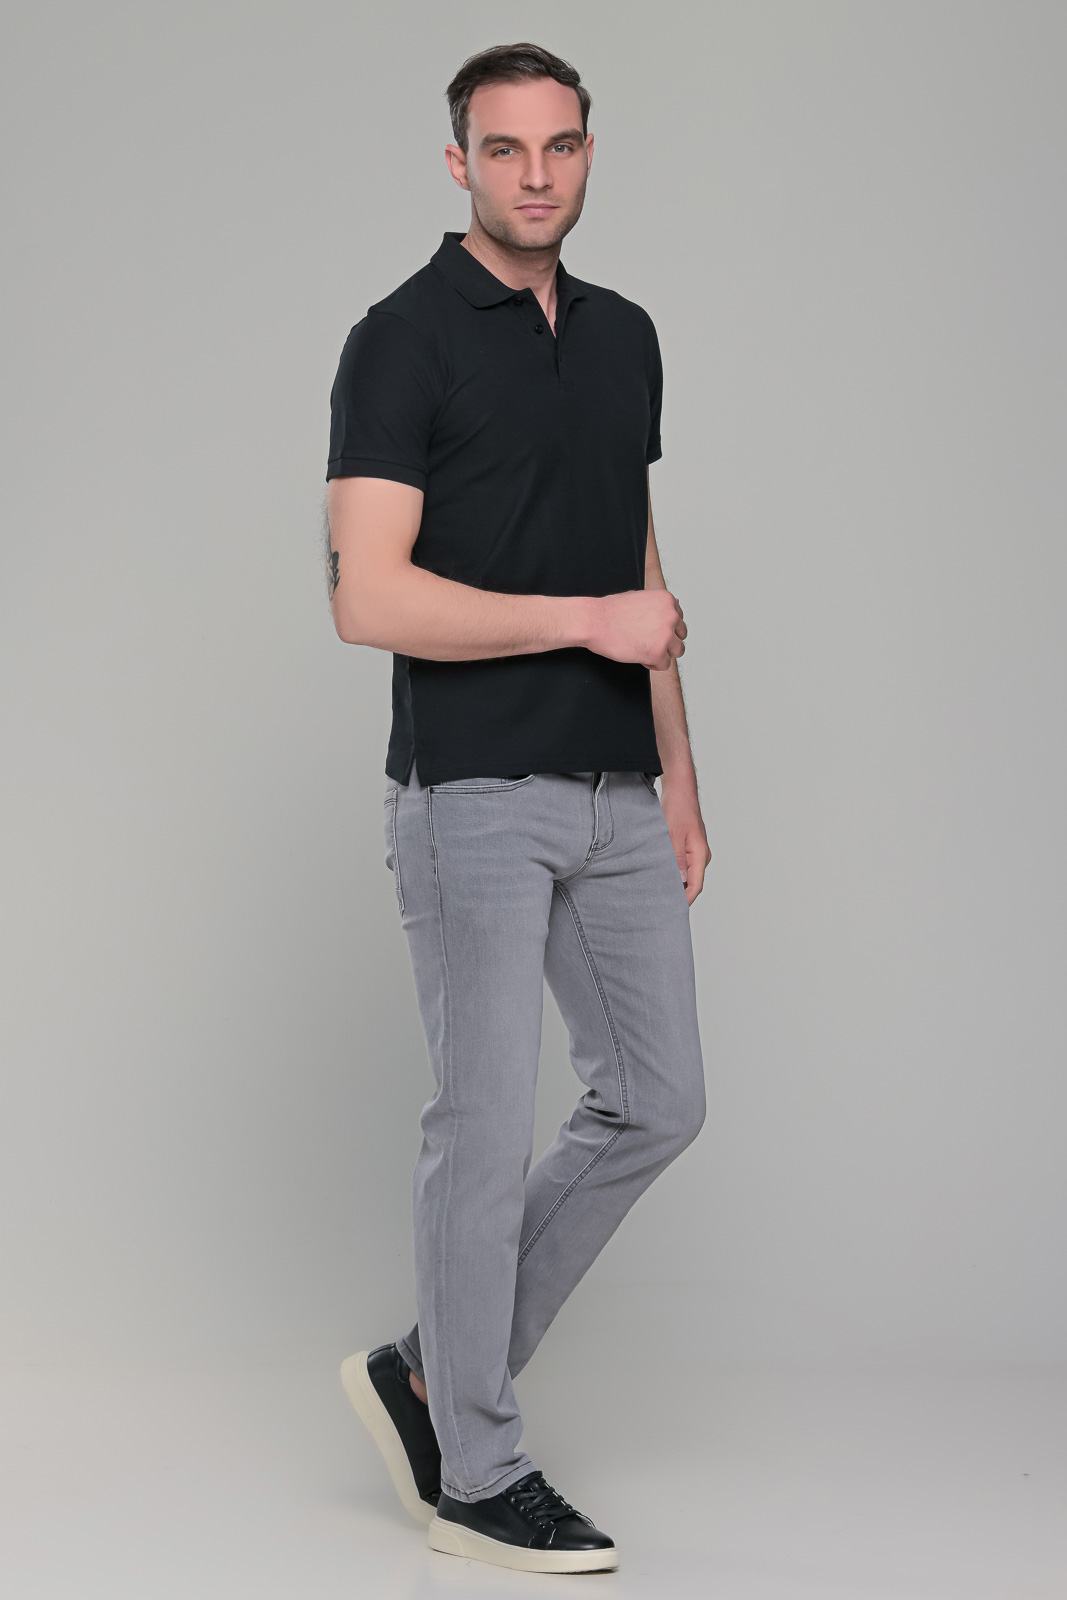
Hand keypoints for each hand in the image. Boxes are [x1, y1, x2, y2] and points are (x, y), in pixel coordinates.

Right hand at [583, 590, 686, 669]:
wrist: (594, 622)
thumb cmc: (609, 611)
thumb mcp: (638, 598)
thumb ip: (656, 606)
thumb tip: (664, 612)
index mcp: (667, 600)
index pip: (678, 618)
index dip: (665, 627)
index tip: (653, 631)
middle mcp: (671, 616)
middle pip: (681, 635)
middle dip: (667, 640)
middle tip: (649, 642)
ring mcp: (666, 635)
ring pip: (677, 651)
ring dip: (663, 652)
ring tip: (645, 650)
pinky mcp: (657, 652)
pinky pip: (664, 664)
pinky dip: (653, 664)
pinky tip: (640, 657)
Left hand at [659, 777, 711, 904]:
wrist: (680, 790)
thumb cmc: (678, 808)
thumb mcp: (672, 833)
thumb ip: (676, 858)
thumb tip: (680, 880)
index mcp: (700, 854)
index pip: (695, 886)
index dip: (684, 900)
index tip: (671, 910)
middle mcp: (700, 856)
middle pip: (692, 883)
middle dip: (677, 894)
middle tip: (659, 905)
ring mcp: (695, 852)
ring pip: (686, 874)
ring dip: (673, 882)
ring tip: (656, 891)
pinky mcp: (688, 848)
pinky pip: (682, 865)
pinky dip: (672, 872)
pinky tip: (658, 873)